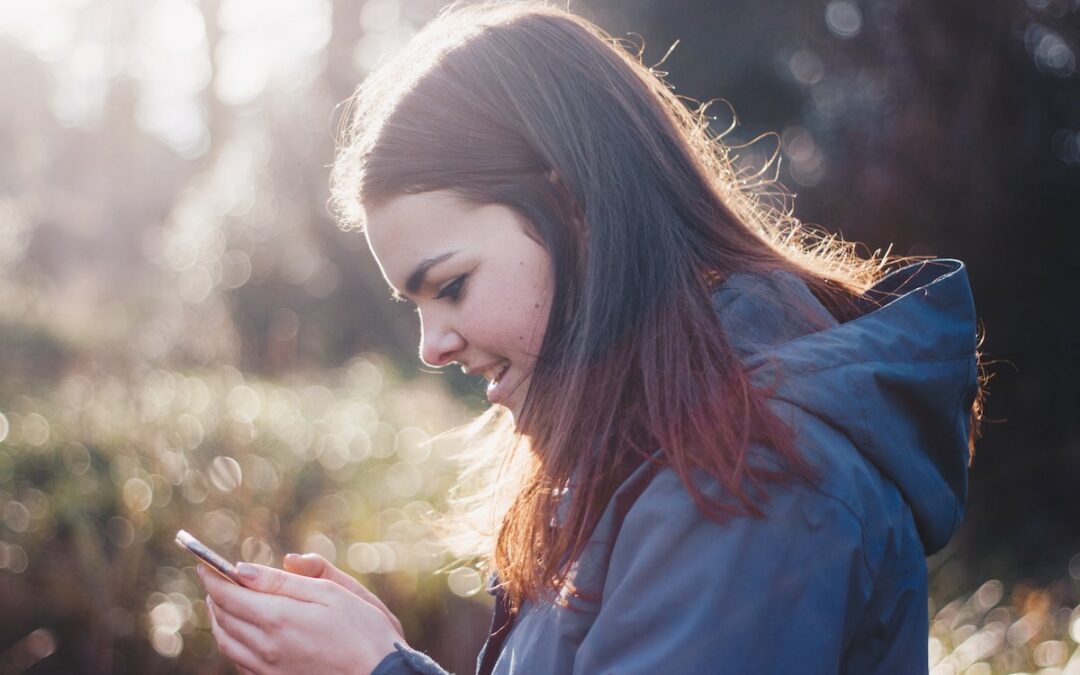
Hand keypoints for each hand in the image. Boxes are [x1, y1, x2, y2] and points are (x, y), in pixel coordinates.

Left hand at [200, 561, 404, 674]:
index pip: (229, 594)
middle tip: (213, 577)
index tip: (204, 562)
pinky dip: (231, 641)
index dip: (212, 576)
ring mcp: (267, 668)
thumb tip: (243, 569)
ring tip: (222, 601)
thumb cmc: (363, 630)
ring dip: (218, 618)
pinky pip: (238, 661)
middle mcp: (265, 646)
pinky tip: (240, 632)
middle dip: (215, 594)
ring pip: (226, 641)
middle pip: (223, 617)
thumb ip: (285, 580)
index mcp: (279, 618)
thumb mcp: (331, 593)